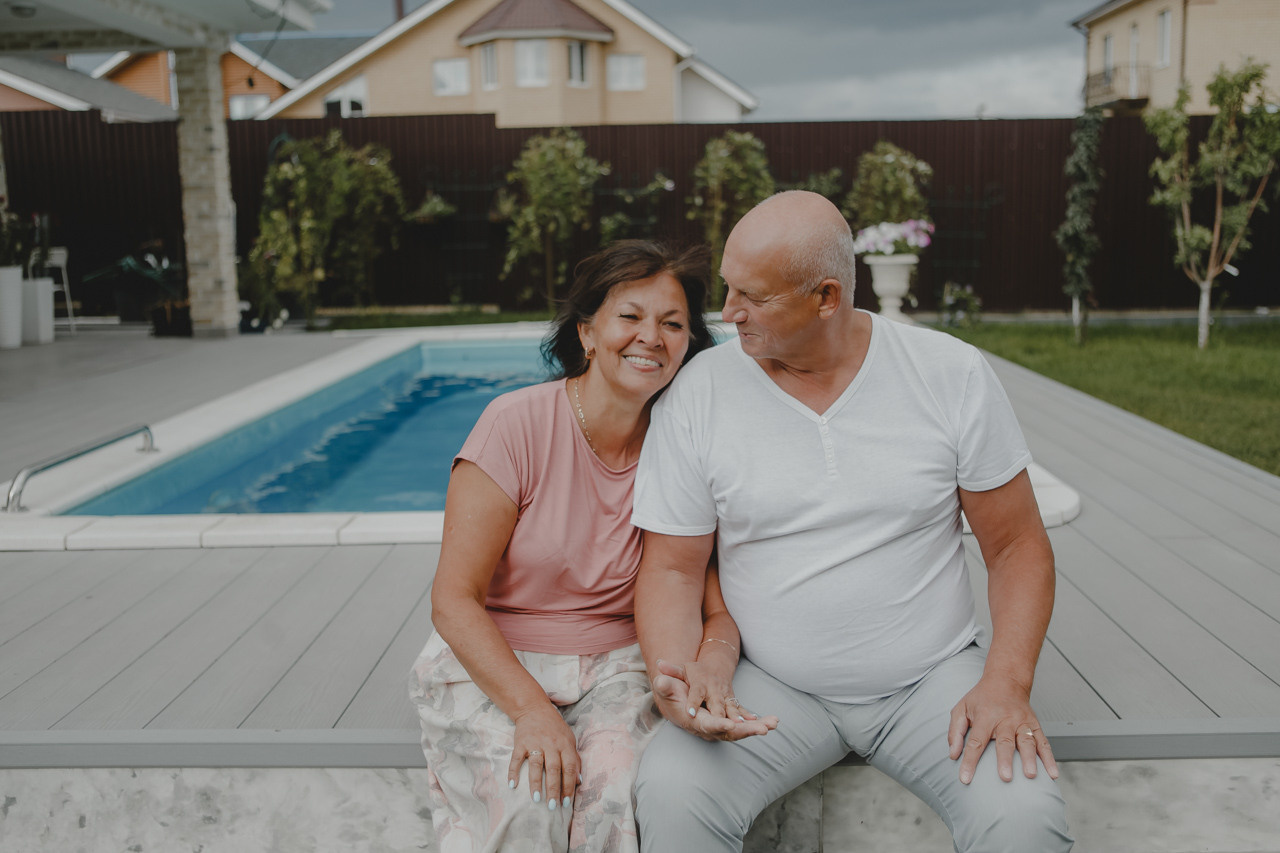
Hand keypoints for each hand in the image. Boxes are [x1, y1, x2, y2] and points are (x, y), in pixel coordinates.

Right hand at [510, 702, 579, 809]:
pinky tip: (513, 785)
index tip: (567, 802)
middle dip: (553, 789)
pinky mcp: (520, 742)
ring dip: (536, 783)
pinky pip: (516, 759)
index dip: (569, 785)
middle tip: (552, 806)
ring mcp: (535, 743)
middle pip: (553, 769)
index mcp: (565, 744)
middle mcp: (551, 744)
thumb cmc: (555, 728)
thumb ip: (574, 759)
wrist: (534, 709)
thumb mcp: (569, 740)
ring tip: (537, 800)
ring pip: (536, 765)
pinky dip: (513, 772)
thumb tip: (579, 781)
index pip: (569, 767)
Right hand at [652, 659, 776, 741]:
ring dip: (757, 728)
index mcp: (694, 720)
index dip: (719, 725)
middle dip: (746, 731)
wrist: (678, 701)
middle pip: (729, 732)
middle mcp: (708, 727)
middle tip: (763, 729)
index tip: (732, 725)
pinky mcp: (728, 723)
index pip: (708, 725)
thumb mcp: (667, 685)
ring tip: (773, 724)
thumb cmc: (672, 692)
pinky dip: (759, 723)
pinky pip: (745, 726)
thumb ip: (665, 683)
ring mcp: (719, 726)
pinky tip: (773, 722)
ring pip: (740, 731)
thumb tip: (661, 677)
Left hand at [947, 674, 1058, 784]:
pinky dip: (1049, 759)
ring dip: (1029, 759)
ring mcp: (1022, 722)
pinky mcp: (1034, 725)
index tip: (965, 778)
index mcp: (985, 716)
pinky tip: (1052, 774)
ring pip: (1027, 742)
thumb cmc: (982, 698)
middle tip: (1005, 777)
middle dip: (1005, 760)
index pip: (975, 741)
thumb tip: (953, 754)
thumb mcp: (961, 708)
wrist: (1007, 680)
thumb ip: (955, 731)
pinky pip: (1043, 743)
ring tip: (1031, 775)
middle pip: (1004, 741)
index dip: (970, 761)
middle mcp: (1005, 719)